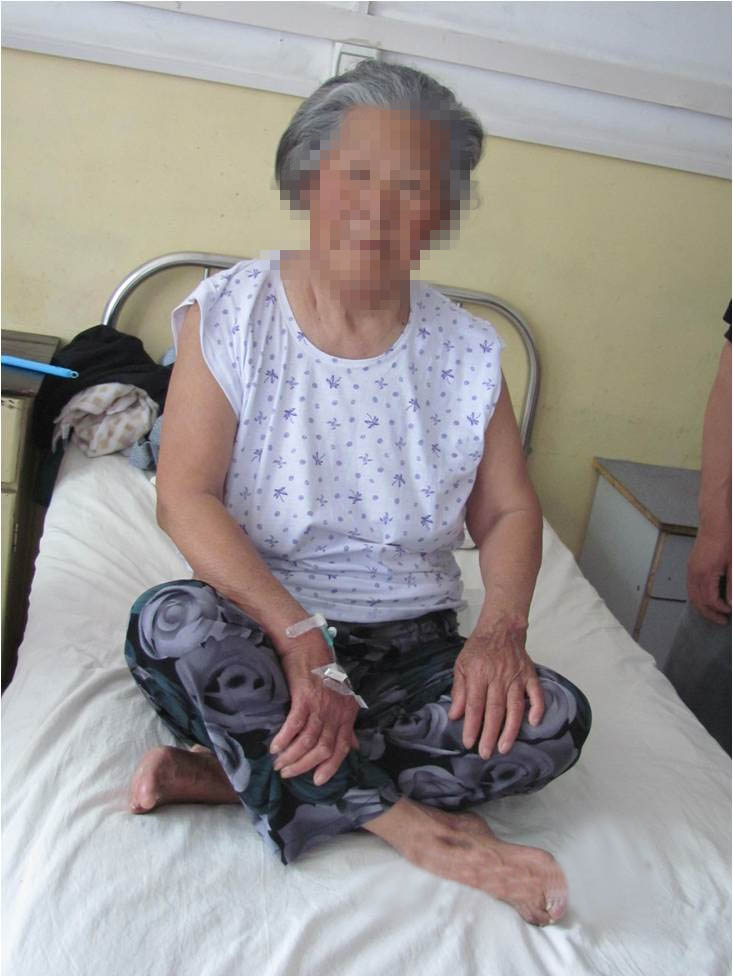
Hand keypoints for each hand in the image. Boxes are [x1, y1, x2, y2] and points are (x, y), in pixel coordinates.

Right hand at [270, 641, 359, 785]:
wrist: (308, 645)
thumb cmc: (322, 670)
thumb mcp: (340, 697)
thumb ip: (345, 723)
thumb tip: (353, 746)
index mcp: (347, 713)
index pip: (343, 747)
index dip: (331, 767)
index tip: (318, 781)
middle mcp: (337, 711)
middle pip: (324, 749)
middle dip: (305, 766)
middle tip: (289, 773)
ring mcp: (321, 705)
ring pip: (308, 741)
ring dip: (292, 757)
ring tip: (279, 764)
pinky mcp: (304, 698)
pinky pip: (294, 726)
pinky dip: (284, 740)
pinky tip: (274, 747)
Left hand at [448, 614, 544, 758]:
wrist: (501, 628)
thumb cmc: (478, 648)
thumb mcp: (461, 665)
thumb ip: (459, 690)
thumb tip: (455, 715)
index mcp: (478, 674)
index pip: (474, 705)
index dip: (472, 725)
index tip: (468, 743)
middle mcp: (498, 677)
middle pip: (494, 710)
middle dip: (489, 734)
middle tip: (486, 753)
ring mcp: (516, 677)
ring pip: (514, 707)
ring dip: (510, 729)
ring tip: (504, 748)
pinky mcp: (530, 675)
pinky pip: (536, 693)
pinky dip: (537, 708)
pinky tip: (534, 723)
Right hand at [688, 528, 730, 624]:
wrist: (714, 523)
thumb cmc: (725, 540)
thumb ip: (732, 586)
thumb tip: (731, 602)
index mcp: (705, 574)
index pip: (710, 600)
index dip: (720, 609)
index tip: (730, 611)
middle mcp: (694, 574)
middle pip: (698, 601)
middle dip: (709, 613)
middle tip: (721, 620)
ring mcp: (691, 570)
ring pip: (692, 596)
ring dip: (702, 607)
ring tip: (715, 613)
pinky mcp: (691, 566)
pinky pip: (691, 587)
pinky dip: (698, 597)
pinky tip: (707, 599)